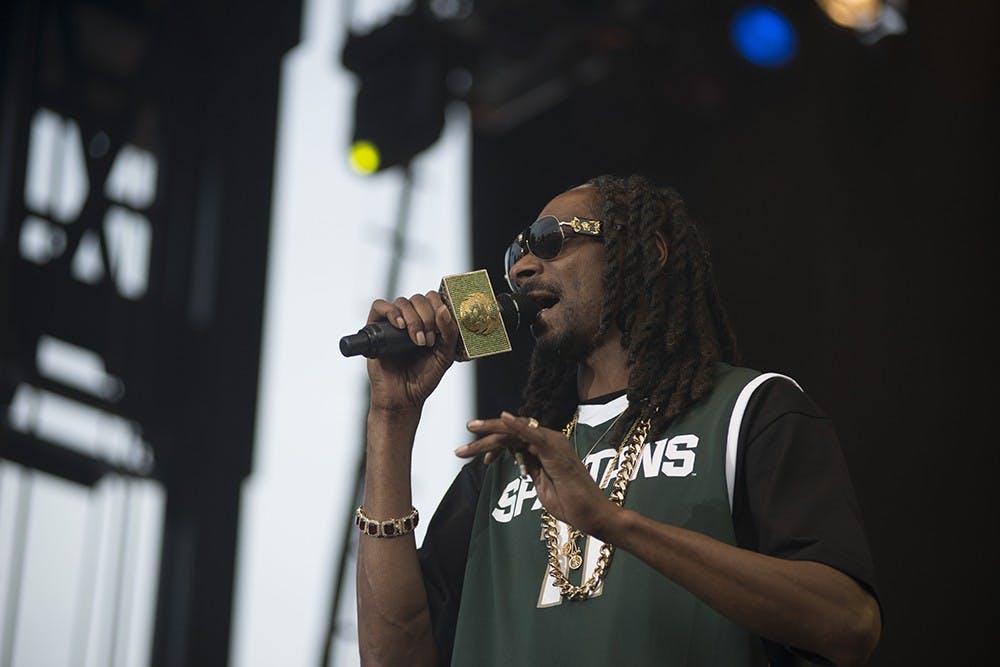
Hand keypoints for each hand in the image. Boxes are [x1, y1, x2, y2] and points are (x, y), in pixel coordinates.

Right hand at [366, 291, 459, 411]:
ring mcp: (393, 322)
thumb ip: (449, 332)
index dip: (438, 307)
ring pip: (402, 302)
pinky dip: (391, 312)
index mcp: (429, 321)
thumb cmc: (424, 377)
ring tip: (416, 341)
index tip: (440, 328)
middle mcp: (410, 318)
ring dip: (412, 319)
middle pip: (418, 299)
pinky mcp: (376, 328)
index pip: (433, 298)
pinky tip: (399, 326)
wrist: (404, 397)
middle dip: (426, 317)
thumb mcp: (445, 355)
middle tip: (428, 340)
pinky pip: (379, 306)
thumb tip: (444, 309)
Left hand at [457, 412, 617, 535]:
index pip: (514, 439)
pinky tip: (503, 419)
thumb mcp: (541, 484)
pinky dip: (518, 426)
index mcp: (545, 447)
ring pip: (516, 432)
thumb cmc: (571, 503)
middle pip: (510, 433)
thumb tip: (517, 457)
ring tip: (470, 433)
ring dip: (490, 433)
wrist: (593, 516)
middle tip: (460, 448)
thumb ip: (530, 467)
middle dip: (483, 438)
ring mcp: (554, 443)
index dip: (494, 446)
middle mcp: (549, 440)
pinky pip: (534, 435)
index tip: (479, 458)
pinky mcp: (556, 452)